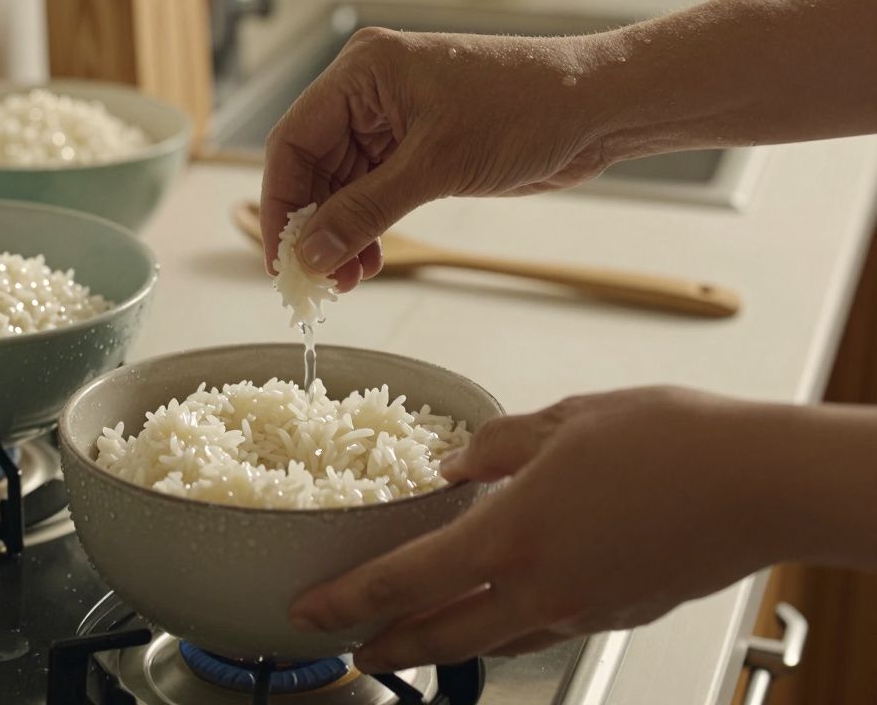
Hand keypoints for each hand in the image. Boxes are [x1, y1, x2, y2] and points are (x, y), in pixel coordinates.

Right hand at [260, 28, 610, 291]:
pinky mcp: (418, 150)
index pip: (292, 141)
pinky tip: (368, 262)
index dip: (280, 203)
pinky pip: (371, 195)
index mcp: (363, 72)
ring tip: (345, 281)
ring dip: (339, 236)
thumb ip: (365, 212)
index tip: (281, 257)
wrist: (597, 108)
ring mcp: (393, 122)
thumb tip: (309, 254)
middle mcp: (370, 93)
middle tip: (314, 280)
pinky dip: (366, 230)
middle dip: (311, 227)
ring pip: (340, 188)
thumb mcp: (436, 165)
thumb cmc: (527, 108)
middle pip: (311, 168)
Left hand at [287, 387, 809, 670]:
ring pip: (489, 641)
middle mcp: (538, 588)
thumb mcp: (565, 421)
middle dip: (386, 648)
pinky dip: (504, 627)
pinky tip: (502, 607)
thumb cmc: (672, 443)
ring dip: (442, 645)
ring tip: (417, 638)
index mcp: (510, 537)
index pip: (402, 582)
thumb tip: (458, 461)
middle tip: (353, 651)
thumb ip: (498, 446)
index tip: (311, 611)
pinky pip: (540, 629)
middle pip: (438, 637)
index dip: (346, 602)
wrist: (761, 483)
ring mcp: (578, 610)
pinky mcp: (614, 614)